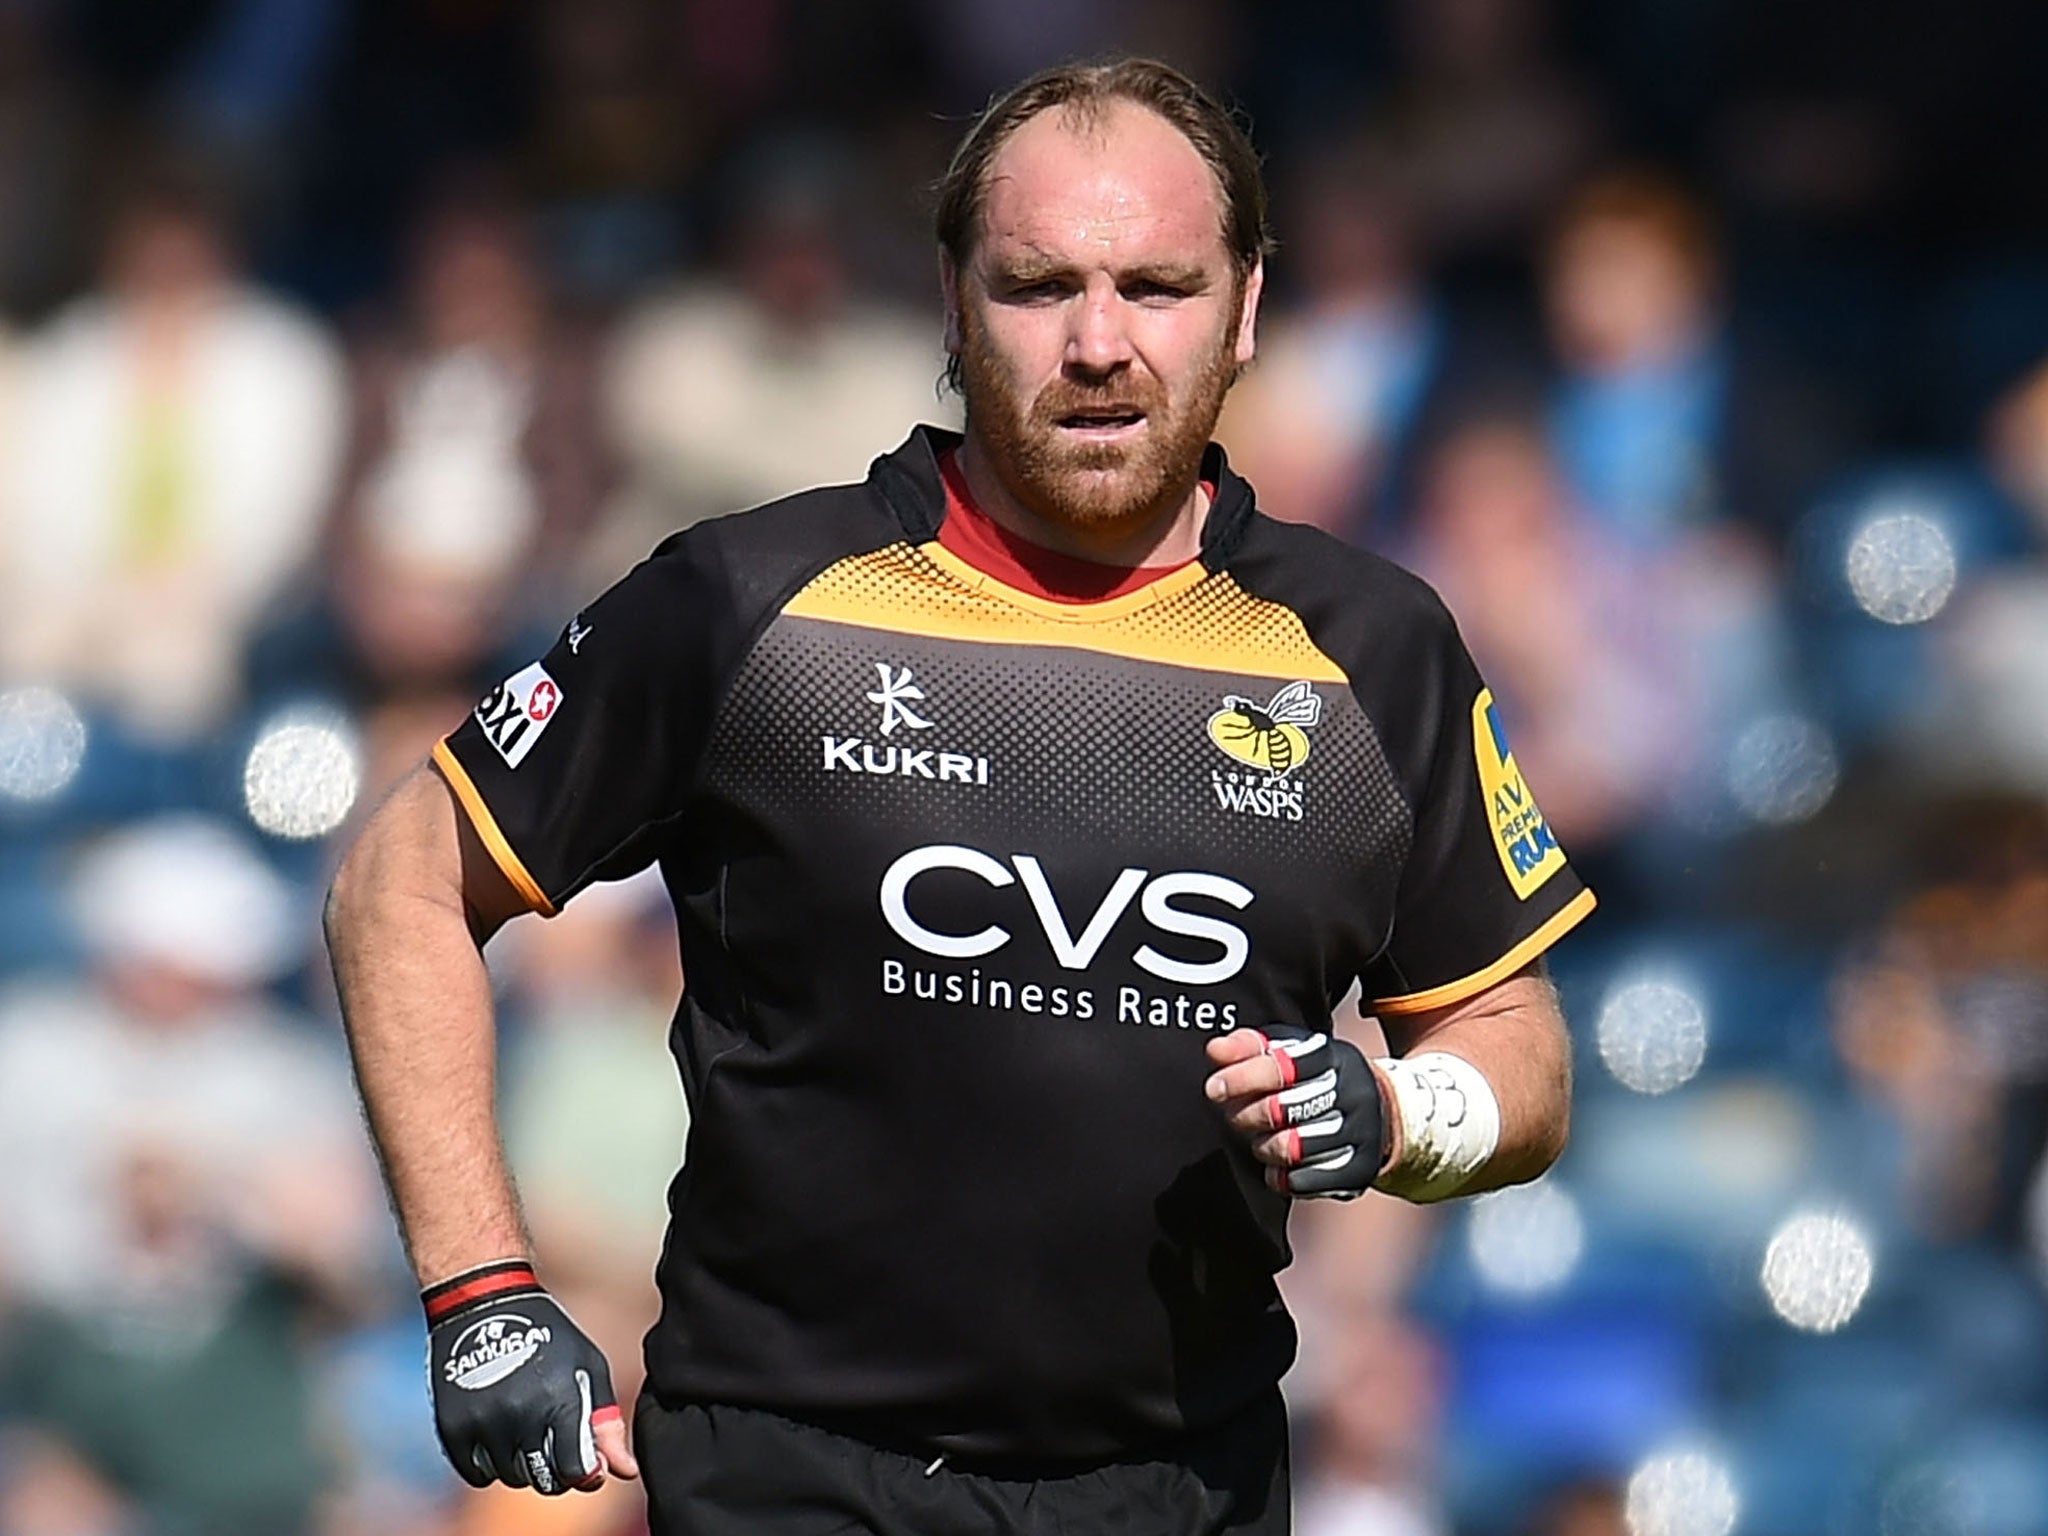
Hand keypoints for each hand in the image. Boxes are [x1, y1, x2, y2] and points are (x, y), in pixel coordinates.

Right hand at [424, 1261, 638, 1493]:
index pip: (574, 1471)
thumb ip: (606, 1423)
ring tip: (526, 1427)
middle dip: (555, 1470)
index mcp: (560, 1399)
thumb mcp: (588, 1367)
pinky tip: (499, 1434)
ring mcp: (484, 1422)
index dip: (585, 1474)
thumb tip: (625, 1471)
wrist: (485, 1302)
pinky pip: (477, 1474)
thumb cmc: (548, 1334)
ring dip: (522, 1463)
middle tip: (554, 1443)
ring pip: (510, 1477)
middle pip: (542, 1479)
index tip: (587, 1464)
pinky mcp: (453, 1426)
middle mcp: (521, 1414)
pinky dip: (490, 1464)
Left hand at [1204, 1025, 1385, 1198]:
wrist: (1383, 1112)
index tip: (1213, 1088)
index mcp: (1334, 1057)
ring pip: (1290, 1149)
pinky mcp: (1360, 1169)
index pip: (1282, 1066)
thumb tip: (1215, 1050)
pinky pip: (1303, 1181)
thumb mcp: (1291, 1052)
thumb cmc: (1318, 1078)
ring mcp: (1362, 1133)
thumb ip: (1250, 1047)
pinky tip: (1277, 1166)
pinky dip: (1280, 1176)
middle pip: (1282, 1110)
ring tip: (1259, 1139)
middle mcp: (1353, 1093)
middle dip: (1245, 1116)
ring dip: (1262, 1147)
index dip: (1241, 1077)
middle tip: (1234, 1117)